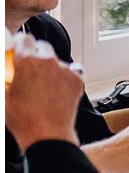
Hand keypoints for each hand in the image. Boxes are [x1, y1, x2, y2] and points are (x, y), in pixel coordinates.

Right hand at [5, 33, 81, 150]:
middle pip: (42, 46)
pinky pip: (71, 70)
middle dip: (35, 54)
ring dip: (50, 67)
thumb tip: (6, 73)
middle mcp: (48, 61)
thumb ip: (4, 78)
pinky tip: (56, 90)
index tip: (18, 49)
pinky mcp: (78, 78)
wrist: (47, 134)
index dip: (20, 43)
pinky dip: (64, 76)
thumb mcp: (3, 96)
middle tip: (30, 68)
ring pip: (57, 60)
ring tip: (43, 85)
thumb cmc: (21, 118)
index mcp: (27, 61)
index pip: (25, 38)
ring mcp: (65, 69)